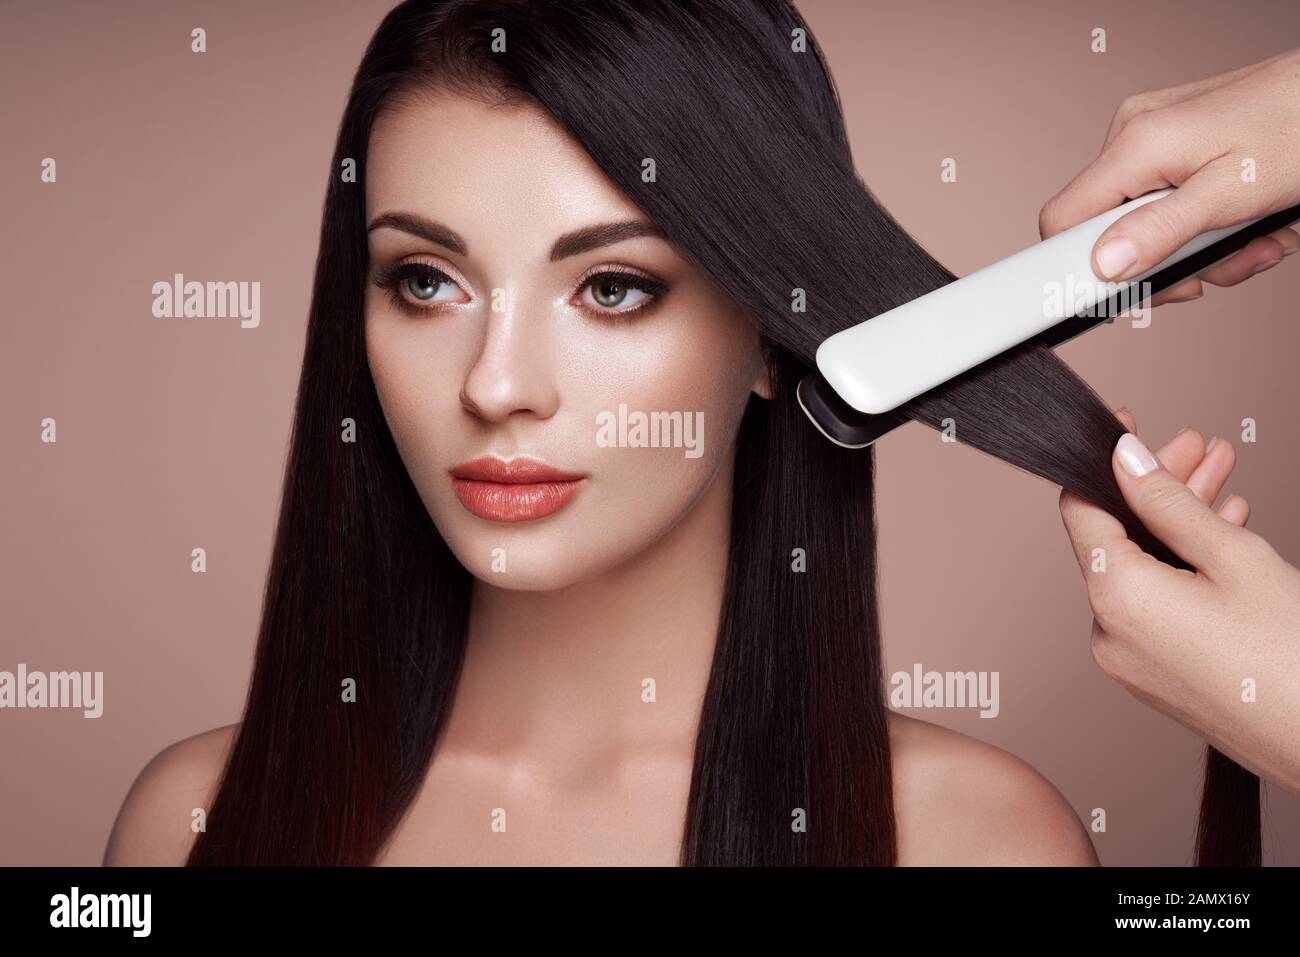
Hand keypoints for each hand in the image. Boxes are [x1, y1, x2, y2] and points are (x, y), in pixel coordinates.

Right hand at [1039, 48, 1299, 305]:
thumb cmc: (1299, 126)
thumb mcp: (1231, 193)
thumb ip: (1162, 231)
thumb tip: (1105, 265)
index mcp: (1134, 145)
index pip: (1063, 221)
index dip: (1083, 267)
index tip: (1125, 294)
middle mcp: (1133, 136)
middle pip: (1110, 231)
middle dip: (1166, 264)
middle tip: (1214, 271)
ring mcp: (1153, 138)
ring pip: (1146, 223)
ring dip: (1200, 251)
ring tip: (1251, 243)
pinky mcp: (1176, 144)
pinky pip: (1170, 203)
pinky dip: (1207, 226)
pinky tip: (1248, 225)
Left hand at [1059, 408, 1299, 796]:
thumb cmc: (1289, 658)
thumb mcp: (1232, 555)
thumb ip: (1168, 501)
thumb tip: (1125, 458)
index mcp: (1114, 597)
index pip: (1081, 510)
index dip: (1102, 461)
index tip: (1125, 427)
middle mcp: (1106, 631)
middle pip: (1117, 536)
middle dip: (1158, 487)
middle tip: (1200, 447)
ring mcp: (1128, 659)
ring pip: (1140, 567)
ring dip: (1177, 521)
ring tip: (1223, 477)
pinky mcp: (1154, 676)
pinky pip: (1154, 604)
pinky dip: (1180, 566)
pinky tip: (1220, 531)